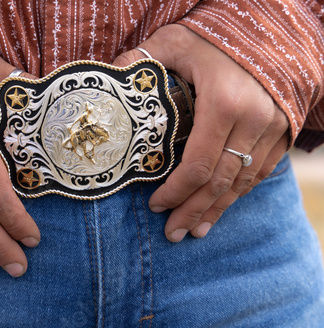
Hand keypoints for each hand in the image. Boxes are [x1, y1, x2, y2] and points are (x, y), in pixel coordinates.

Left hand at [113, 24, 288, 241]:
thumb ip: (140, 61)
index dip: (176, 192)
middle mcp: (254, 120)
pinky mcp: (284, 130)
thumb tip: (109, 81)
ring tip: (196, 231)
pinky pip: (262, 171)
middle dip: (193, 212)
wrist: (272, 27)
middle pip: (220, 182)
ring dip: (218, 210)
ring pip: (243, 182)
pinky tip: (223, 206)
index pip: (198, 165)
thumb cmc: (216, 34)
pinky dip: (240, 192)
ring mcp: (273, 127)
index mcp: (223, 103)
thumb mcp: (173, 41)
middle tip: (173, 234)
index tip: (156, 206)